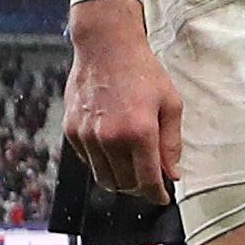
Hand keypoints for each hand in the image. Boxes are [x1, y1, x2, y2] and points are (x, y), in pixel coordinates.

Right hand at [64, 0, 181, 199]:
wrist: (106, 47)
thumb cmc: (143, 72)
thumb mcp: (170, 104)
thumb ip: (171, 143)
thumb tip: (172, 173)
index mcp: (139, 132)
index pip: (147, 180)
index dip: (156, 194)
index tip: (162, 197)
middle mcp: (110, 138)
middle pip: (124, 183)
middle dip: (139, 187)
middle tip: (149, 178)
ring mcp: (87, 135)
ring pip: (103, 177)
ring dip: (120, 179)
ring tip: (132, 166)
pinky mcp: (72, 130)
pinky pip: (87, 161)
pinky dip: (101, 163)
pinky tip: (113, 148)